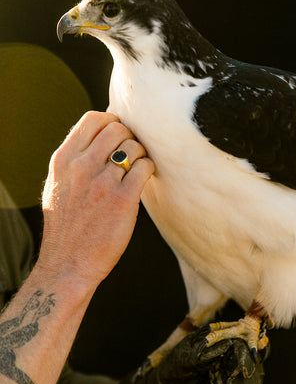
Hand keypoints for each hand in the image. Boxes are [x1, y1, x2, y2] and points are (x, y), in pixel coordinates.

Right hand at [38, 111, 153, 291]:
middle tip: (132, 154)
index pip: (93, 119)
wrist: (67, 264)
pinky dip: (149, 169)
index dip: (112, 122)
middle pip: (118, 129)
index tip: (119, 136)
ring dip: (141, 155)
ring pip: (135, 147)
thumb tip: (99, 137)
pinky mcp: (123, 200)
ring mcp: (103, 182)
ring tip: (138, 170)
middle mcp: (82, 167)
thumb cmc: (65, 226)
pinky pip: (145, 167)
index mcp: (63, 160)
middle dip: (130, 137)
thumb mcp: (58, 185)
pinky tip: (144, 180)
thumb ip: (75, 160)